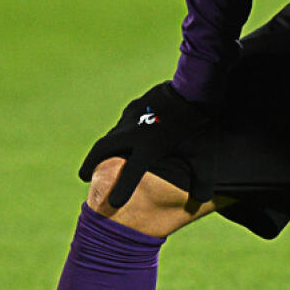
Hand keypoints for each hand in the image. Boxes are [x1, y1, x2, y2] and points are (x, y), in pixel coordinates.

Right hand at [77, 82, 215, 207]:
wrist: (196, 85)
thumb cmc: (200, 122)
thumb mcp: (205, 153)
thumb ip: (203, 178)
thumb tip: (202, 199)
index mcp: (150, 145)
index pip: (132, 172)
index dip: (122, 188)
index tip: (113, 203)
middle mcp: (136, 130)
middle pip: (103, 149)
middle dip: (91, 164)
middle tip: (85, 176)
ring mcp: (133, 115)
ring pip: (111, 135)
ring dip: (105, 149)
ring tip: (104, 161)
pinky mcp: (135, 105)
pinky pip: (122, 123)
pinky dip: (119, 135)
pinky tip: (125, 139)